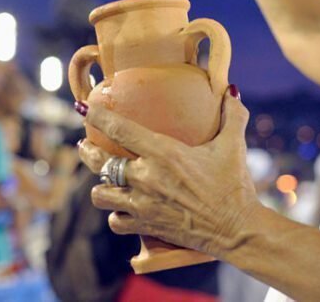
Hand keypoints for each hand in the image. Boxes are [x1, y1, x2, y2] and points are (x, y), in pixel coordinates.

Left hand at [78, 88, 261, 257]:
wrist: (237, 229)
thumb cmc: (234, 185)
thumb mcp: (234, 145)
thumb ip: (232, 115)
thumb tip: (232, 89)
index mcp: (163, 152)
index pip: (120, 129)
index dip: (97, 117)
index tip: (82, 109)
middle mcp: (147, 177)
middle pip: (100, 162)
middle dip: (87, 152)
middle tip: (84, 145)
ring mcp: (143, 204)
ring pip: (101, 195)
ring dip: (101, 187)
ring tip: (103, 180)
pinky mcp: (147, 227)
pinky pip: (116, 221)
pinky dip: (116, 214)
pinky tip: (121, 209)